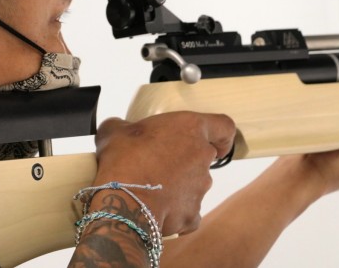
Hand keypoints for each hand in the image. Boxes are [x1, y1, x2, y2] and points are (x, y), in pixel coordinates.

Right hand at [93, 111, 235, 235]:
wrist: (124, 202)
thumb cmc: (123, 160)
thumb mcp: (114, 131)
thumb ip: (122, 125)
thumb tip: (117, 128)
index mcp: (190, 128)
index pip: (224, 127)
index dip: (220, 134)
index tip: (213, 140)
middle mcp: (202, 156)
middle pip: (203, 156)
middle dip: (183, 160)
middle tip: (156, 162)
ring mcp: (201, 187)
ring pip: (193, 184)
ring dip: (177, 184)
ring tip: (148, 187)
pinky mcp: (192, 214)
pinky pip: (186, 210)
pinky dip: (173, 209)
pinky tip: (153, 207)